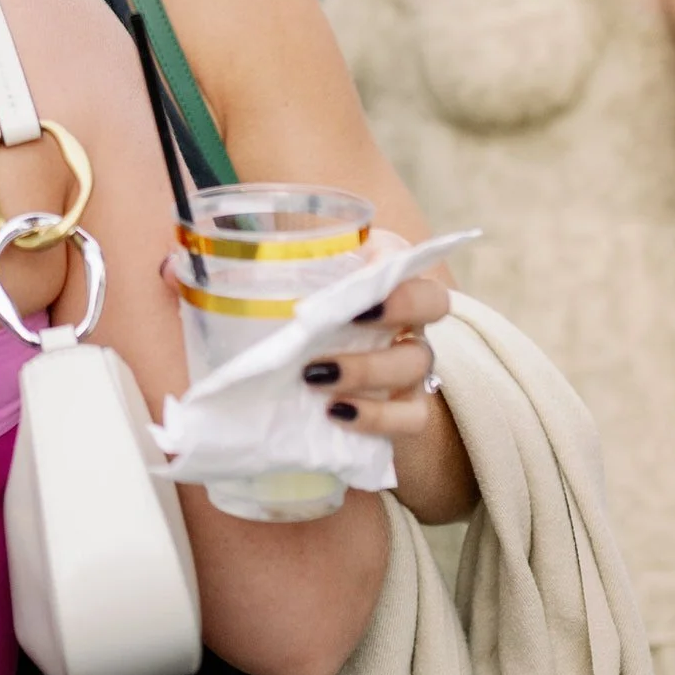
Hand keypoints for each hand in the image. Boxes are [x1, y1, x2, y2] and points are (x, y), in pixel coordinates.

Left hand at [297, 246, 448, 442]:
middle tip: (349, 318)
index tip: (358, 280)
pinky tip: (336, 413)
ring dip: (368, 369)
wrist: (312, 380)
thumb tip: (242, 259)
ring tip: (314, 377)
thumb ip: (281, 268)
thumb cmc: (296, 317)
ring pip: (416, 361)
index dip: (389, 259)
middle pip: (431, 301)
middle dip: (398, 307)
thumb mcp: (288, 287)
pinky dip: (377, 416)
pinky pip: (412, 417)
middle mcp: (407, 314)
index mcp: (381, 275)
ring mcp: (411, 364)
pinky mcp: (409, 409)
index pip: (404, 257)